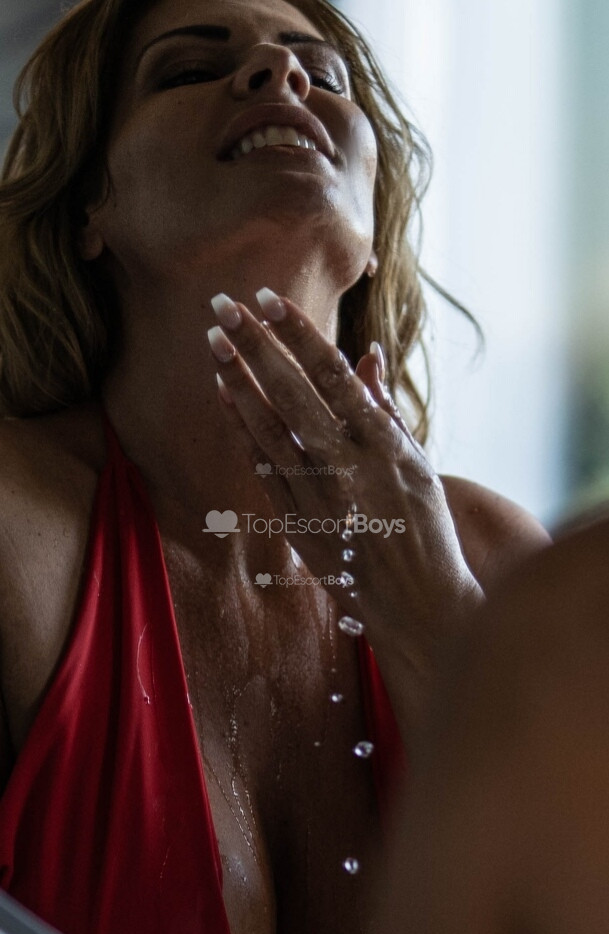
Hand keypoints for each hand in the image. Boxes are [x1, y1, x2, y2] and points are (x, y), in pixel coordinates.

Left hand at [207, 288, 481, 667]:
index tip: (268, 299)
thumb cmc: (426, 529)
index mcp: (385, 445)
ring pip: (267, 427)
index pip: (333, 375)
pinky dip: (242, 427)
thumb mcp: (418, 464)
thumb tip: (365, 355)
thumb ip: (386, 409)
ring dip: (236, 379)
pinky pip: (262, 465)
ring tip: (213, 340)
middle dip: (254, 345)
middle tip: (222, 304)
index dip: (297, 335)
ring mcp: (317, 497)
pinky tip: (225, 394)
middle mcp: (348, 467)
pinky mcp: (297, 523)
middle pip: (291, 393)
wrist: (418, 604)